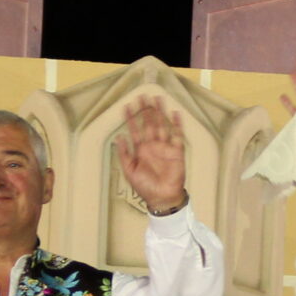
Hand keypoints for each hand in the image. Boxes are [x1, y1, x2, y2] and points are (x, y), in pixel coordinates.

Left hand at [115, 94, 188, 214]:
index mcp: (141, 150)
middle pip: (149, 124)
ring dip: (160, 113)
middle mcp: (153, 146)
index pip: (135, 130)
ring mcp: (165, 147)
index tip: (126, 107)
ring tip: (157, 99)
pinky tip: (175, 114)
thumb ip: (124, 155)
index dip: (130, 119)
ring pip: (162, 125)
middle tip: (143, 97)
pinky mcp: (176, 152)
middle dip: (145, 110)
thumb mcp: (129, 171)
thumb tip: (118, 138)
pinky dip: (177, 125)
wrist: (162, 198)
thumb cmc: (145, 187)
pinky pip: (177, 136)